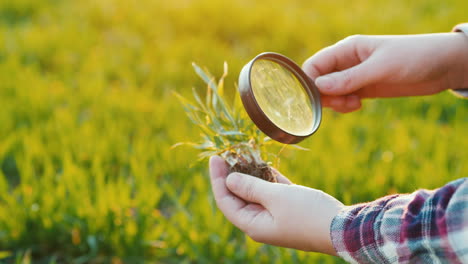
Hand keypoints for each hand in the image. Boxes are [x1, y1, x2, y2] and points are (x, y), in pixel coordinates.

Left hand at [209, 156, 343, 254]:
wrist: (344, 229)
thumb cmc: (308, 213)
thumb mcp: (277, 197)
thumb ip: (251, 187)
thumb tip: (229, 179)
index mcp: (253, 225)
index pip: (226, 201)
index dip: (218, 179)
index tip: (215, 158)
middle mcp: (261, 222)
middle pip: (239, 196)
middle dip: (232, 174)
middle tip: (228, 152)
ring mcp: (275, 216)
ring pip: (256, 192)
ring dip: (250, 173)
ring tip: (243, 153)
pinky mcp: (289, 209)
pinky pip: (272, 192)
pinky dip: (267, 178)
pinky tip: (262, 163)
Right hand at [302, 33, 467, 112]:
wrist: (443, 66)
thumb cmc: (414, 57)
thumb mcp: (381, 67)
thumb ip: (350, 78)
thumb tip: (318, 87)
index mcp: (347, 49)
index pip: (315, 64)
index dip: (309, 82)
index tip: (316, 99)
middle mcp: (347, 62)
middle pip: (319, 81)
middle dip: (323, 96)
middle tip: (340, 104)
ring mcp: (355, 77)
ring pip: (330, 93)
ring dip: (335, 103)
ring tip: (354, 104)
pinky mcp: (364, 90)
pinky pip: (343, 100)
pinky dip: (344, 106)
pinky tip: (358, 106)